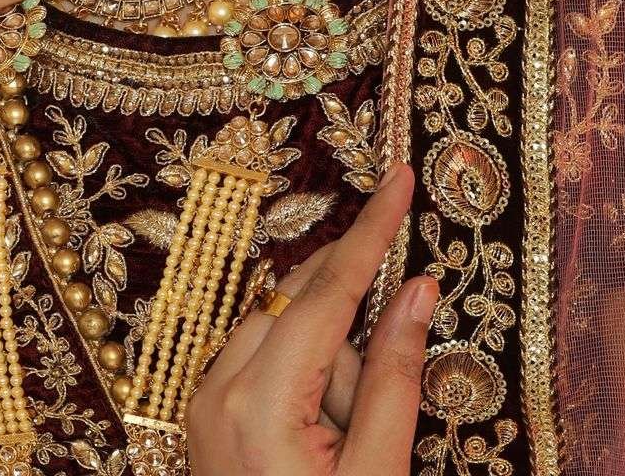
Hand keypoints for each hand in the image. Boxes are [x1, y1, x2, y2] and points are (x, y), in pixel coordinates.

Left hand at [186, 164, 438, 475]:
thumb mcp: (376, 474)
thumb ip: (395, 378)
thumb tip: (418, 290)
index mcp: (259, 403)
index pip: (326, 293)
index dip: (370, 232)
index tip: (398, 179)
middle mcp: (218, 388)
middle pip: (305, 306)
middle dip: (355, 341)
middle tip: (369, 418)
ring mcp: (206, 400)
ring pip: (288, 332)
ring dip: (332, 376)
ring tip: (343, 452)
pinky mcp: (208, 413)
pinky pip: (266, 361)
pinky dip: (305, 384)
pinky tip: (320, 444)